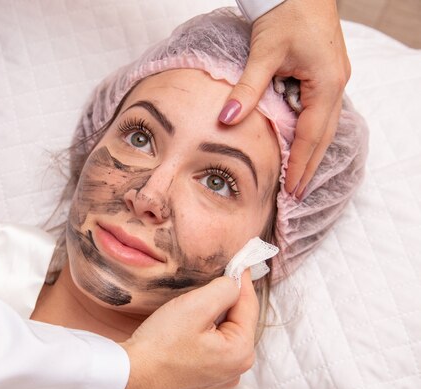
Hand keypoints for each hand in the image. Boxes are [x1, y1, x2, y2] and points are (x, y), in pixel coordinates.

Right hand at [108, 271, 258, 388]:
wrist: (131, 377)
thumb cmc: (160, 345)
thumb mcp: (195, 306)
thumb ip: (224, 289)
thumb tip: (235, 281)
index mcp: (241, 351)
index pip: (249, 304)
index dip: (241, 278)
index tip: (237, 257)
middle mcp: (236, 367)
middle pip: (237, 318)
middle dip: (225, 297)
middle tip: (211, 274)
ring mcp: (220, 375)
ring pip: (223, 330)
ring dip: (212, 312)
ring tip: (195, 298)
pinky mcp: (203, 376)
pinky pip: (212, 344)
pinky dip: (204, 329)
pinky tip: (187, 322)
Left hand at [219, 0, 350, 197]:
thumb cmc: (285, 13)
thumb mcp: (262, 53)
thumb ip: (246, 90)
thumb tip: (228, 120)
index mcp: (326, 84)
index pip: (311, 135)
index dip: (300, 165)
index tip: (291, 190)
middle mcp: (335, 85)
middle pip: (321, 136)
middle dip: (308, 167)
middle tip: (296, 196)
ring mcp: (333, 79)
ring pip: (321, 125)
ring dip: (309, 152)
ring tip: (298, 179)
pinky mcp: (325, 74)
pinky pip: (317, 111)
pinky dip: (308, 132)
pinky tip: (298, 145)